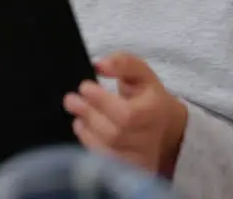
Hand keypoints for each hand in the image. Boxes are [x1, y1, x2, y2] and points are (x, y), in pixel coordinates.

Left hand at [63, 52, 188, 176]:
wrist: (162, 126)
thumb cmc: (146, 96)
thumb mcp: (140, 73)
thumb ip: (123, 63)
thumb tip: (99, 64)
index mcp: (155, 112)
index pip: (127, 115)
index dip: (101, 101)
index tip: (84, 86)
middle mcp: (150, 139)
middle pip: (114, 134)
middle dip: (89, 114)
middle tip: (71, 99)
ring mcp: (139, 158)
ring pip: (107, 151)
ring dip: (86, 129)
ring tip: (76, 112)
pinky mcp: (128, 169)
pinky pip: (104, 161)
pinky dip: (88, 143)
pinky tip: (82, 126)